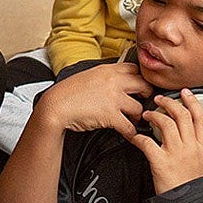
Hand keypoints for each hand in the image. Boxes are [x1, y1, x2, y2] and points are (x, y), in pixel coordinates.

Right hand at [37, 62, 152, 139]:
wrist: (55, 105)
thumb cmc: (67, 93)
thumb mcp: (87, 75)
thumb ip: (104, 76)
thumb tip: (115, 81)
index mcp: (107, 70)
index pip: (134, 68)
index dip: (140, 78)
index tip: (140, 85)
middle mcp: (113, 81)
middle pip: (144, 84)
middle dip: (147, 95)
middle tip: (144, 101)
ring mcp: (113, 98)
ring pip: (139, 107)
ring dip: (138, 116)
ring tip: (134, 119)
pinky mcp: (110, 115)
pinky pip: (130, 126)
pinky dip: (131, 132)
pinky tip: (129, 133)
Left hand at [128, 89, 202, 194]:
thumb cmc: (191, 187)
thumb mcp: (200, 163)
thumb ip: (194, 146)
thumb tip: (186, 133)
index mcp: (201, 147)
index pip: (201, 117)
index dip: (193, 101)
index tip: (185, 93)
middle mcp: (191, 147)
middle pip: (182, 116)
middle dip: (169, 103)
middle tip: (160, 99)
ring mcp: (177, 154)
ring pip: (166, 124)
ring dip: (154, 115)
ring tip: (147, 114)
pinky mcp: (162, 162)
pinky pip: (147, 143)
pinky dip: (138, 137)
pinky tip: (134, 136)